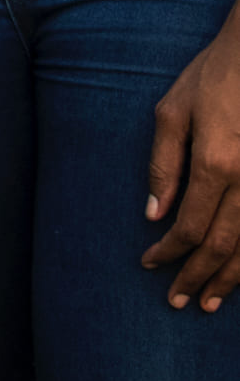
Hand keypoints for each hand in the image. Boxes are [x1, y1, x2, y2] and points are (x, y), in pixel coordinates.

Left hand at [144, 13, 239, 309]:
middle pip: (223, 246)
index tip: (149, 265)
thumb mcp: (173, 110)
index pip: (190, 226)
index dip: (169, 252)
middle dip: (197, 276)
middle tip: (177, 301)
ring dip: (231, 280)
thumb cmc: (211, 78)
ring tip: (210, 302)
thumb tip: (153, 215)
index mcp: (216, 163)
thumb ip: (163, 164)